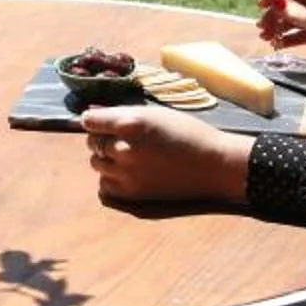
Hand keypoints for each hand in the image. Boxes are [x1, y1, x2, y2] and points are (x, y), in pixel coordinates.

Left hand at [80, 107, 251, 204]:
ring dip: (107, 158)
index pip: (90, 120)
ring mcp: (127, 173)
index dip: (94, 120)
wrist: (214, 164)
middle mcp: (124, 148)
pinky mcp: (132, 194)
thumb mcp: (155, 114)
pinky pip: (105, 185)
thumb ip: (121, 113)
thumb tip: (91, 111)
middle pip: (93, 142)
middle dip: (102, 138)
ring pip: (97, 163)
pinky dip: (112, 178)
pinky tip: (130, 172)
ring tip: (130, 156)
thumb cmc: (187, 133)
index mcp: (130, 123)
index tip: (99, 121)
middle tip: (123, 139)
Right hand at [257, 0, 305, 75]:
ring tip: (266, 38)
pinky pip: (303, 30)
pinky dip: (292, 36)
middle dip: (275, 14)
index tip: (260, 6)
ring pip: (295, 17)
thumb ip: (296, 13)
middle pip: (291, 2)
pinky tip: (279, 44)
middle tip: (262, 28)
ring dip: (280, 26)